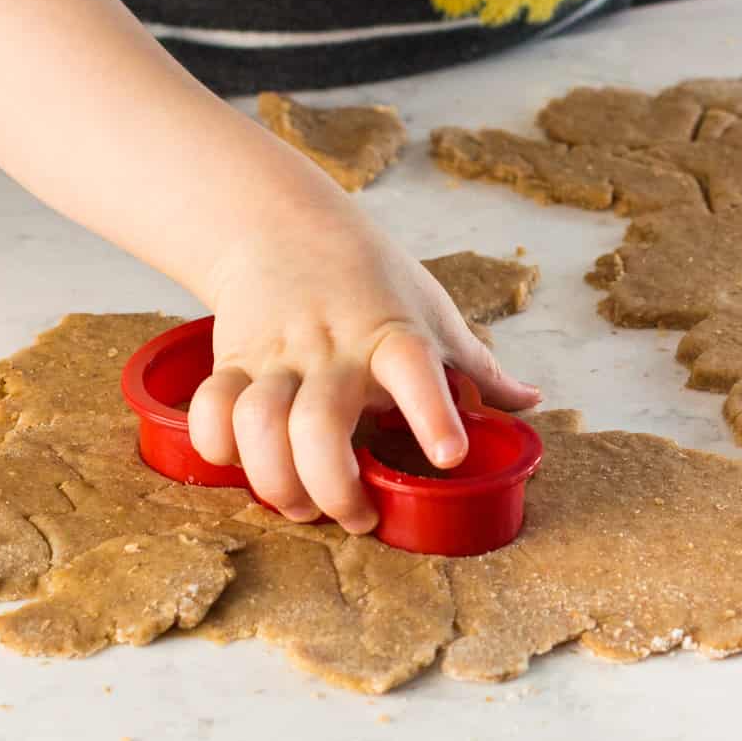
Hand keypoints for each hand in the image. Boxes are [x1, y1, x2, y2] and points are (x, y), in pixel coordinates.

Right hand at [187, 211, 539, 533]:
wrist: (282, 224)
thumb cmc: (370, 276)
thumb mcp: (431, 310)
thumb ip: (475, 365)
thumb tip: (530, 404)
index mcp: (391, 334)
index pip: (414, 367)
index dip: (433, 414)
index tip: (449, 456)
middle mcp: (332, 347)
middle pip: (318, 424)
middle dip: (333, 487)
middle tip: (356, 516)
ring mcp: (276, 356)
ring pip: (259, 425)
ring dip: (276, 482)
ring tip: (300, 505)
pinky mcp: (231, 362)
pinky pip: (211, 412)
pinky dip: (217, 449)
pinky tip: (241, 463)